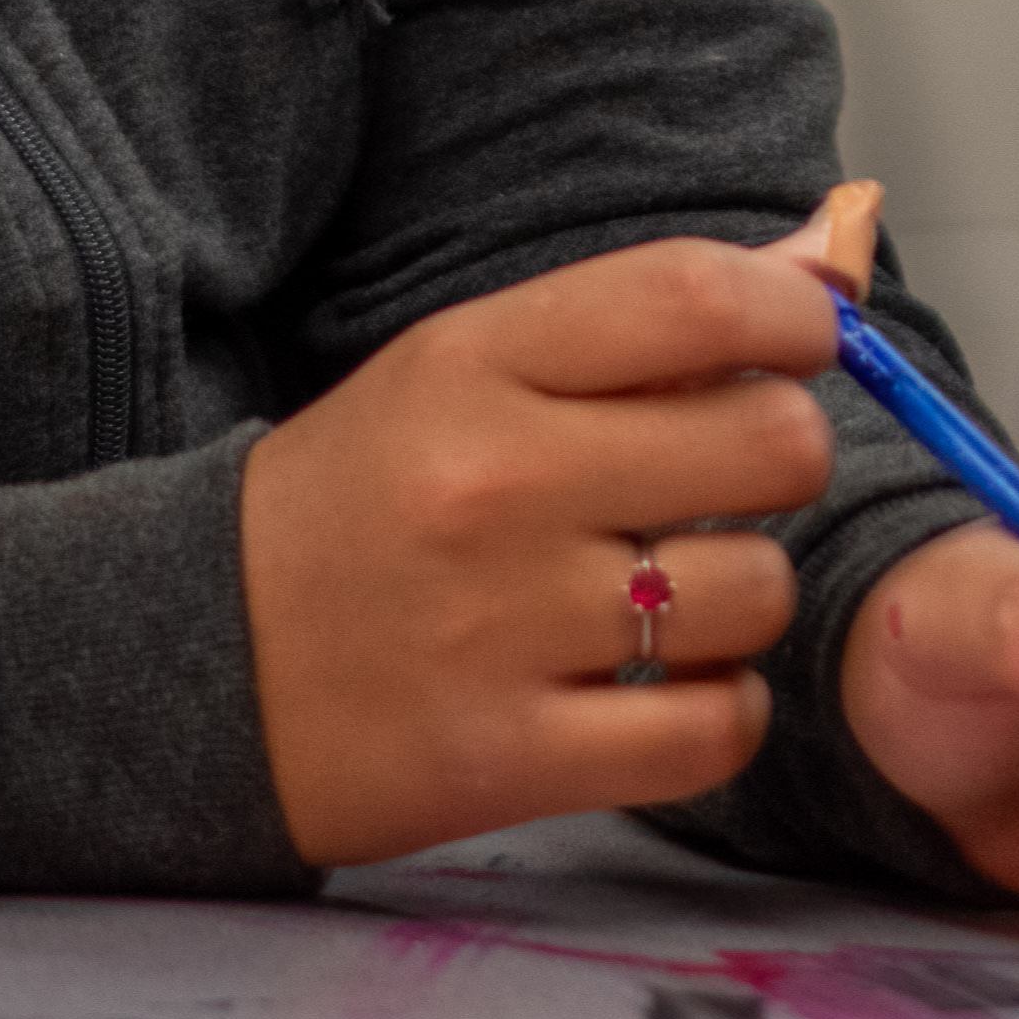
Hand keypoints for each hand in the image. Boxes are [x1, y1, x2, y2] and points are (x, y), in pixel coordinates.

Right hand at [237, 210, 856, 868]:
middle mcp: (494, 485)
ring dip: (742, 598)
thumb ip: (648, 316)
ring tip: (669, 595)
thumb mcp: (471, 366)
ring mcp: (501, 629)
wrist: (188, 661)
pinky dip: (720, 712)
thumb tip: (830, 258)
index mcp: (477, 362)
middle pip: (771, 443)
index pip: (698, 296)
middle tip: (722, 483)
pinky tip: (665, 687)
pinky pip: (714, 730)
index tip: (801, 344)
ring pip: (757, 594)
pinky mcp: (508, 760)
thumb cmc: (365, 499)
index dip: (799, 316)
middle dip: (779, 457)